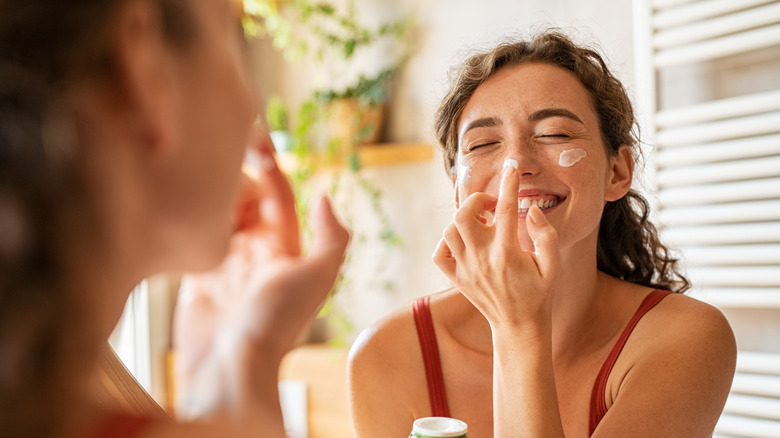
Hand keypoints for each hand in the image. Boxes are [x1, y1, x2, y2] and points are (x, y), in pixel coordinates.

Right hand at [173, 131, 349, 419]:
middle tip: (218, 163)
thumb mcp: (316, 277)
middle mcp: (256, 250)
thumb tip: (323, 195)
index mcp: (286, 246)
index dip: (267, 164)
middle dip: (234, 176)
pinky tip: (183, 204)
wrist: (229, 367)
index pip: (277, 193)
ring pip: (218, 211)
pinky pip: (193, 235)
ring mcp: (225, 262)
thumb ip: (330, 236)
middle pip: (244, 197)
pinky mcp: (195, 275)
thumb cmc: (275, 324)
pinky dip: (190, 219)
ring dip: (212, 194)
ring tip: (199, 181)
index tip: (252, 135)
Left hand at [432, 163, 559, 329]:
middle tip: (491, 205)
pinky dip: (446, 242)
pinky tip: (464, 242)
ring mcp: (466, 269)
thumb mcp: (553, 265)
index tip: (511, 168)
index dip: (509, 183)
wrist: (519, 327)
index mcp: (508, 253)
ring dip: (463, 219)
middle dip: (476, 201)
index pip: (505, 208)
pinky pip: (439, 253)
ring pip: (449, 231)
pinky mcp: (456, 278)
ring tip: (481, 224)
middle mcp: (483, 259)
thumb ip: (546, 235)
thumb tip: (531, 210)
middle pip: (464, 215)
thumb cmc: (540, 294)